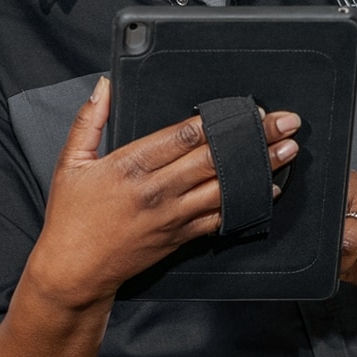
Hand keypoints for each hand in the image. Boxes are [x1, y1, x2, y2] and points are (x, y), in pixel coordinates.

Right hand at [25, 76, 299, 309]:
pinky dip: (246, 203)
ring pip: (225, 187)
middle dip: (254, 138)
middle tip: (287, 122)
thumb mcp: (70, 163)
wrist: (74, 271)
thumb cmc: (69, 218)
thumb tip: (105, 85)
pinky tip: (266, 191)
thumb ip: (90, 121)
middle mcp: (156, 190)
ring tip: (287, 151)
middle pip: (215, 157)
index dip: (220, 121)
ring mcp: (171, 216)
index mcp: (129, 165)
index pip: (184, 136)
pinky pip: (220, 217)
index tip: (248, 109)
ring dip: (260, 169)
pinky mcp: (179, 237)